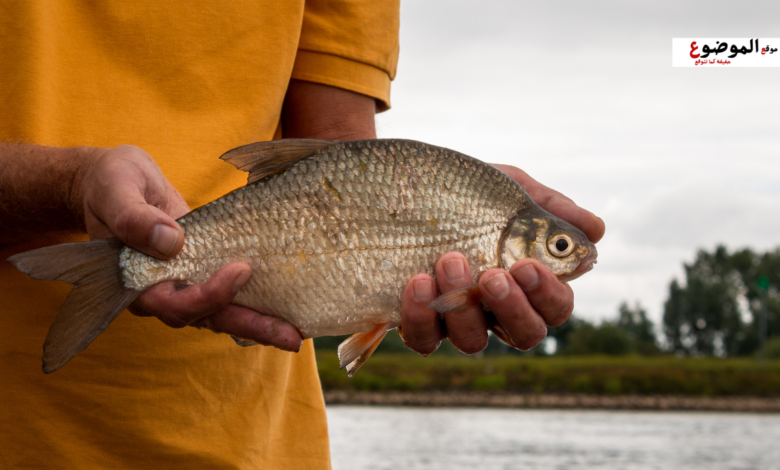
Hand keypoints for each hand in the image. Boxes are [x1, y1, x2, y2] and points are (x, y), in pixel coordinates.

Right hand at [75, 145, 302, 351]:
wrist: (117, 181)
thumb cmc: (111, 183)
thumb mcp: (116, 190)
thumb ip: (133, 217)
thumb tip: (171, 242)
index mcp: (136, 280)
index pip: (174, 303)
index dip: (210, 294)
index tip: (241, 270)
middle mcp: (163, 291)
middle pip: (208, 318)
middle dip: (251, 326)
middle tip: (291, 337)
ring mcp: (184, 283)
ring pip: (223, 313)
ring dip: (259, 323)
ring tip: (296, 333)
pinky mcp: (203, 271)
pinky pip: (230, 294)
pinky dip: (256, 303)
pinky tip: (286, 310)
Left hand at [400, 164, 604, 354]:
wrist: (406, 187)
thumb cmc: (466, 192)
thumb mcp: (508, 189)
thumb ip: (549, 207)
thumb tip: (596, 230)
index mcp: (527, 282)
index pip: (555, 307)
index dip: (547, 295)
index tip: (525, 265)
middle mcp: (496, 309)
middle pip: (526, 335)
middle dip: (513, 309)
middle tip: (492, 276)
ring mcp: (457, 319)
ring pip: (474, 342)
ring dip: (465, 308)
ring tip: (448, 262)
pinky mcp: (419, 322)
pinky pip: (424, 340)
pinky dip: (422, 317)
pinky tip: (418, 281)